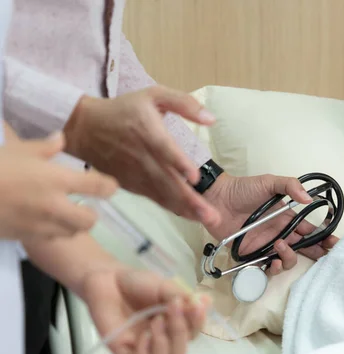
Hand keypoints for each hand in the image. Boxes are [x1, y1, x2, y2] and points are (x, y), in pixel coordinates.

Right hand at [0, 130, 117, 239]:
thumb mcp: (19, 149)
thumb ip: (46, 146)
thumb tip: (61, 138)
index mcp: (58, 180)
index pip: (98, 187)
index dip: (109, 187)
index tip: (111, 187)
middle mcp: (55, 206)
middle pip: (89, 220)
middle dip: (91, 214)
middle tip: (84, 207)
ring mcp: (41, 224)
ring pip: (71, 232)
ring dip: (73, 225)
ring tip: (64, 215)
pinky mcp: (25, 236)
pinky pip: (49, 239)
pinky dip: (52, 232)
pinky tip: (43, 222)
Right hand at [63, 86, 220, 224]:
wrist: (84, 128)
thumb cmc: (124, 110)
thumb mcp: (153, 95)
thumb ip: (184, 103)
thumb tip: (211, 119)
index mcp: (148, 132)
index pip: (164, 150)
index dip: (179, 163)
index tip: (194, 178)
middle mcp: (142, 156)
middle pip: (168, 181)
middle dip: (190, 200)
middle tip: (212, 215)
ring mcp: (136, 174)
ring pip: (162, 194)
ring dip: (185, 208)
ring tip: (206, 220)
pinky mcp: (131, 184)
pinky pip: (154, 198)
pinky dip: (171, 208)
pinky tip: (189, 216)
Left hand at [81, 267, 207, 353]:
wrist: (108, 279)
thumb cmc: (138, 283)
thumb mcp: (165, 286)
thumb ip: (181, 296)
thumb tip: (203, 303)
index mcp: (175, 325)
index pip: (193, 333)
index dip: (198, 322)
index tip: (197, 305)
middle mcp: (161, 341)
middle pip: (178, 352)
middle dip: (179, 332)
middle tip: (172, 308)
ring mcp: (141, 349)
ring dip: (162, 347)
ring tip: (156, 323)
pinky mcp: (122, 352)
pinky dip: (144, 353)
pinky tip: (143, 335)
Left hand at [202, 173, 338, 274]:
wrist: (216, 198)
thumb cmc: (242, 189)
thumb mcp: (269, 182)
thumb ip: (290, 186)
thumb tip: (309, 199)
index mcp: (287, 218)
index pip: (310, 230)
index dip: (324, 237)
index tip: (334, 243)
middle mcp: (280, 233)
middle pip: (304, 248)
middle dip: (317, 253)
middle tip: (324, 254)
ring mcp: (266, 245)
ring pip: (288, 260)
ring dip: (290, 257)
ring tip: (281, 246)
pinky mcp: (252, 255)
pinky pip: (267, 268)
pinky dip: (274, 268)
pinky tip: (274, 262)